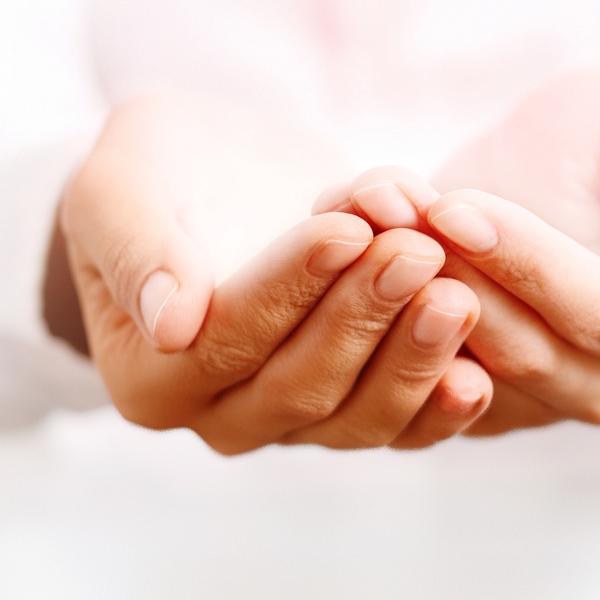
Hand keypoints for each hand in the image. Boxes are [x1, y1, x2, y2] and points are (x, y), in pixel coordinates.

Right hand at [53, 94, 491, 451]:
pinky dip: (442, 403)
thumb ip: (135, 249)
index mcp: (151, 377)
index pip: (226, 341)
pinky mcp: (355, 402)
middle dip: (363, 318)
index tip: (342, 231)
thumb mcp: (118, 185)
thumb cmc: (157, 175)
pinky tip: (481, 372)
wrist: (216, 180)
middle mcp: (222, 415)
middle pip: (301, 387)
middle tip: (415, 253)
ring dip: (414, 360)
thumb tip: (172, 324)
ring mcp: (295, 419)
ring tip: (455, 294)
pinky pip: (404, 424)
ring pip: (361, 417)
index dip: (288, 290)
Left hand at [314, 70, 599, 434]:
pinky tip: (343, 250)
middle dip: (448, 274)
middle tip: (390, 212)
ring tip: (362, 224)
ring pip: (454, 364)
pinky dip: (371, 313)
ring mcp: (528, 402)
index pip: (591, 311)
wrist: (558, 180)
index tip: (453, 208)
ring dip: (397, 297)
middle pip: (516, 347)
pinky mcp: (464, 396)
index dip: (520, 260)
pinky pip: (410, 370)